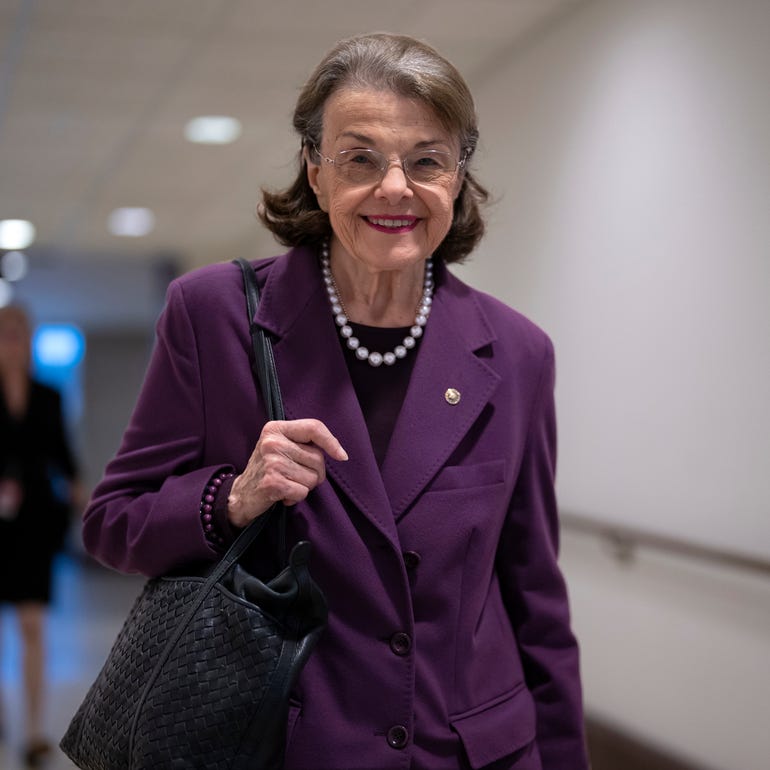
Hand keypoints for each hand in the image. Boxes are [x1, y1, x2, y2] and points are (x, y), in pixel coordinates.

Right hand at [227, 419, 347, 527]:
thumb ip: (304, 443)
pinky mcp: (272, 482)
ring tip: (286, 484)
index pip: (313, 427)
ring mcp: (271, 462)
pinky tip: (282, 495)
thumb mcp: (280, 447)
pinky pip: (303, 492)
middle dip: (314, 473)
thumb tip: (340, 453)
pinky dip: (296, 497)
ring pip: (313, 478)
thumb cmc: (267, 470)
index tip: (342, 456)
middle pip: (318, 458)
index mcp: (275, 428)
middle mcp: (273, 442)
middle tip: (295, 476)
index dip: (332, 442)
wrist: (240, 495)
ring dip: (304, 486)